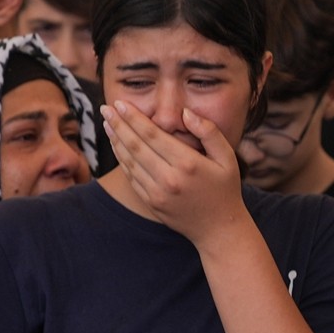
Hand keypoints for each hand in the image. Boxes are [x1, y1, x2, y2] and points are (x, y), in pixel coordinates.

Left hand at [101, 101, 246, 242]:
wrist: (219, 229)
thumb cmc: (225, 189)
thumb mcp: (227, 157)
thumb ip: (209, 132)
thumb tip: (186, 113)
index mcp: (188, 163)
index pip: (152, 135)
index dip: (134, 118)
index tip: (121, 103)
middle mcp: (169, 178)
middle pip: (135, 146)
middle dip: (118, 124)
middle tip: (106, 108)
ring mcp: (158, 193)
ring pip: (129, 161)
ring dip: (116, 140)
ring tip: (107, 123)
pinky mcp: (152, 202)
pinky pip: (131, 177)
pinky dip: (121, 159)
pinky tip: (117, 146)